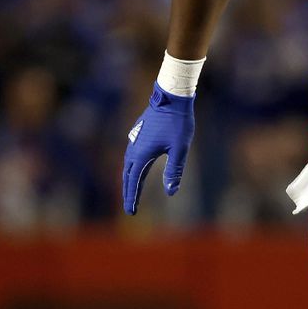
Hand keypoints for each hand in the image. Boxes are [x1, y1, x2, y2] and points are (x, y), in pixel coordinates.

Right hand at [122, 82, 194, 214]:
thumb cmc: (178, 122)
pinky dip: (133, 165)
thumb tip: (171, 191)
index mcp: (142, 154)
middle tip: (131, 206)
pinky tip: (139, 166)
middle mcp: (134, 147)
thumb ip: (175, 170)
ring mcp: (135, 138)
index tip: (131, 212)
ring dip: (130, 178)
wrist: (172, 96)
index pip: (134, 182)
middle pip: (127, 174)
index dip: (132, 198)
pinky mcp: (140, 132)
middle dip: (129, 191)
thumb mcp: (180, 148)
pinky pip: (133, 153)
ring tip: (133, 190)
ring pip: (129, 163)